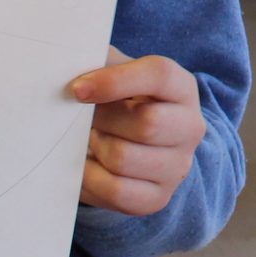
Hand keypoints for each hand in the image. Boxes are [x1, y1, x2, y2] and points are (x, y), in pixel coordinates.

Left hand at [71, 47, 204, 216]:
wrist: (137, 144)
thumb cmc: (120, 100)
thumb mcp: (116, 72)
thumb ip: (98, 61)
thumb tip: (65, 58)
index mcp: (182, 88)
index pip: (160, 75)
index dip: (115, 80)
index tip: (77, 88)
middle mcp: (190, 128)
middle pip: (147, 123)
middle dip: (102, 119)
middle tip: (83, 117)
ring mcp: (177, 166)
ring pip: (124, 158)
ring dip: (96, 147)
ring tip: (91, 138)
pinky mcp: (157, 198)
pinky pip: (116, 191)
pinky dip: (90, 177)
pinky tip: (87, 163)